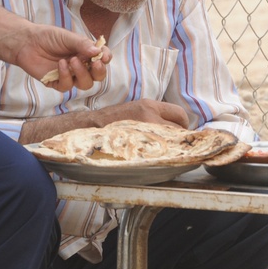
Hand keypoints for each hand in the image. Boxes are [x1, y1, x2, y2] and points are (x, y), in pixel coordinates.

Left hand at [14, 26, 110, 90]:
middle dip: (99, 71)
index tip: (103, 56)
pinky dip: (65, 76)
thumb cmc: (48, 37)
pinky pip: (67, 86)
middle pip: (98, 76)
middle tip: (95, 63)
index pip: (103, 59)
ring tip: (73, 61)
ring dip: (82, 74)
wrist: (26, 42)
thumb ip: (82, 44)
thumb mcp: (67, 37)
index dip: (106, 59)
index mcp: (86, 53)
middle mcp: (81, 66)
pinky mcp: (57, 83)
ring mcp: (70, 76)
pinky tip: (60, 64)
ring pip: (85, 84)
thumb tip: (98, 52)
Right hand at [18, 100, 189, 143]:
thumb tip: (170, 128)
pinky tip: (155, 162)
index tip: (180, 133)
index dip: (183, 125)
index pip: (179, 114)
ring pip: (172, 144)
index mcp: (147, 106)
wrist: (84, 131)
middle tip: (174, 147)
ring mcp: (143, 132)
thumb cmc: (108, 124)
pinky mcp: (136, 148)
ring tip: (164, 155)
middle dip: (180, 139)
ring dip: (172, 150)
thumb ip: (150, 117)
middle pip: (179, 130)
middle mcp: (149, 116)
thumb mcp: (131, 112)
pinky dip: (162, 160)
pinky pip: (159, 156)